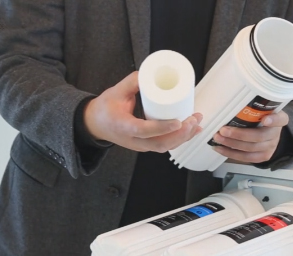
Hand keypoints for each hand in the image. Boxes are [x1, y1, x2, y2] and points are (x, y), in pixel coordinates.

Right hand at [83, 71, 202, 152]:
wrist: (95, 125)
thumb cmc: (104, 109)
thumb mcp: (115, 92)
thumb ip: (132, 82)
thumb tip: (149, 73)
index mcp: (123, 127)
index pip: (144, 131)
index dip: (162, 127)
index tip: (178, 121)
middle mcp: (133, 141)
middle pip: (160, 143)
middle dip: (181, 133)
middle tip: (193, 119)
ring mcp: (141, 146)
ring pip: (165, 146)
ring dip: (184, 137)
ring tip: (197, 122)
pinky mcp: (146, 146)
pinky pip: (165, 145)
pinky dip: (180, 139)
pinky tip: (192, 131)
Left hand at [210, 111, 288, 162]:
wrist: (269, 133)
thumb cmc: (262, 117)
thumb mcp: (262, 109)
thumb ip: (253, 107)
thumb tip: (230, 102)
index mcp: (280, 119)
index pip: (280, 119)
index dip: (273, 120)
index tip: (265, 119)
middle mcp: (276, 134)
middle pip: (259, 136)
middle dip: (239, 134)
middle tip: (223, 130)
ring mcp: (270, 147)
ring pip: (250, 148)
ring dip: (231, 144)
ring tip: (218, 138)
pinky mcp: (263, 157)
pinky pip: (246, 157)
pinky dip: (231, 153)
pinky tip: (220, 148)